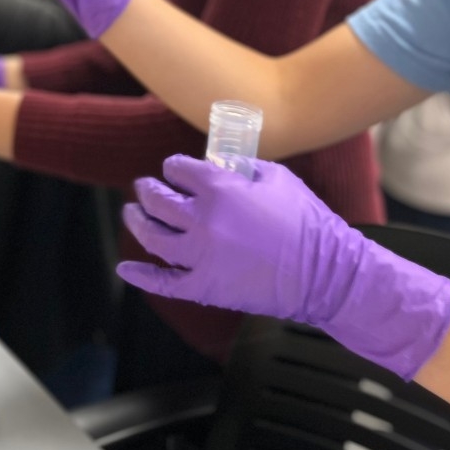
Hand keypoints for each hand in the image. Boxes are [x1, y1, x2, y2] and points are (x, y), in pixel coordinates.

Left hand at [117, 156, 449, 380]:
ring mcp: (200, 257)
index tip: (174, 169)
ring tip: (131, 214)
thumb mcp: (276, 177)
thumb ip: (240, 165)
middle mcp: (203, 221)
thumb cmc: (305, 220)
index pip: (179, 170)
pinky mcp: (204, 288)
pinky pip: (163, 282)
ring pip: (153, 237)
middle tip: (143, 187)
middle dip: (147, 189)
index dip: (174, 167)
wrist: (325, 273)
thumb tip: (216, 161)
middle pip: (158, 201)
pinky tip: (124, 268)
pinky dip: (140, 275)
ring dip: (137, 222)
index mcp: (220, 189)